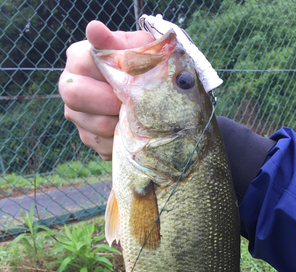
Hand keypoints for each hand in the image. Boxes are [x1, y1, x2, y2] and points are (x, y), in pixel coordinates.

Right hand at [59, 21, 152, 159]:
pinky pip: (104, 145)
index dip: (107, 74)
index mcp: (79, 58)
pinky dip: (123, 140)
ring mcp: (76, 114)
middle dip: (109, 102)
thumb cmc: (144, 67)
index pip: (82, 62)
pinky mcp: (87, 137)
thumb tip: (94, 29)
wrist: (153, 96)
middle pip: (75, 95)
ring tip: (136, 116)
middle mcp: (70, 85)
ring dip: (121, 123)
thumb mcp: (138, 50)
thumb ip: (118, 43)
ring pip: (95, 125)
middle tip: (129, 102)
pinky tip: (131, 129)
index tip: (128, 80)